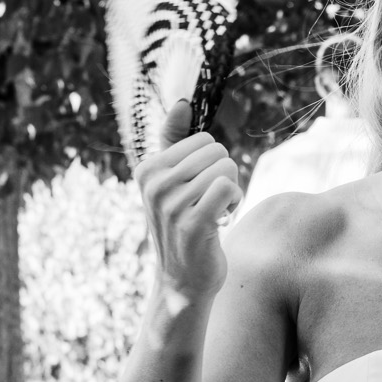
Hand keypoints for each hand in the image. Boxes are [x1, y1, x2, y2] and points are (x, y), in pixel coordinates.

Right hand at [133, 98, 241, 302]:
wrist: (181, 280)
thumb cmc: (182, 225)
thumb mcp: (172, 181)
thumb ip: (174, 139)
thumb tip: (181, 101)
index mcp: (147, 170)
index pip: (203, 139)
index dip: (212, 162)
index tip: (199, 187)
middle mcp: (154, 185)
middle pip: (217, 151)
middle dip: (225, 174)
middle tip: (211, 201)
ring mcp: (171, 205)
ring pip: (225, 168)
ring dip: (231, 191)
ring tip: (216, 211)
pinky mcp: (192, 223)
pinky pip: (227, 187)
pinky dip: (234, 200)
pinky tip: (224, 215)